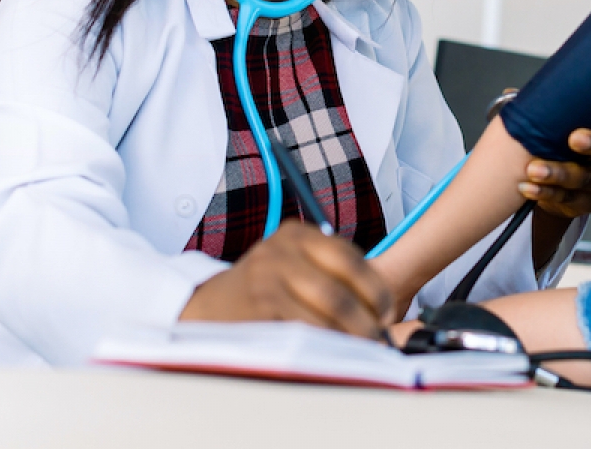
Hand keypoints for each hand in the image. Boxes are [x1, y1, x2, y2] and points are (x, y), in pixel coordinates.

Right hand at [179, 221, 392, 339]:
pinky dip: (325, 348)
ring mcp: (266, 281)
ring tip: (360, 353)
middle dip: (367, 323)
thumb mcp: (290, 263)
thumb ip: (329, 272)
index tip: (387, 313)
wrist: (204, 306)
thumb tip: (379, 308)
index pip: (351, 259)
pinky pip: (304, 333)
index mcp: (296, 234)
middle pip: (341, 293)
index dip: (376, 291)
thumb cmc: (260, 288)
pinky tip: (332, 357)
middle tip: (378, 341)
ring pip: (325, 316)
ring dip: (350, 340)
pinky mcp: (257, 312)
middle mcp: (280, 252)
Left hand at [521, 104, 590, 219]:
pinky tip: (528, 187)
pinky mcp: (590, 203)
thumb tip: (512, 95)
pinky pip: (569, 199)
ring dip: (560, 173)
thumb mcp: (562, 119)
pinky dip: (546, 192)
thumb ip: (550, 105)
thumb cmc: (563, 139)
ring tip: (534, 169)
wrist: (558, 181)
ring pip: (589, 178)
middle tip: (574, 139)